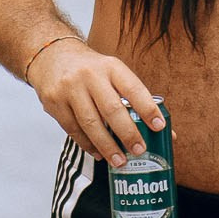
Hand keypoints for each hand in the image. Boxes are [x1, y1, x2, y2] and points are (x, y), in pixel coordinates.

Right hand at [29, 39, 163, 164]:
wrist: (52, 57)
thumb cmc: (92, 71)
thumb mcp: (114, 74)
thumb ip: (135, 99)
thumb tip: (166, 132)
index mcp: (111, 67)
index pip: (134, 89)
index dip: (148, 109)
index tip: (159, 127)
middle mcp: (90, 76)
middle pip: (112, 109)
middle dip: (128, 134)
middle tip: (139, 150)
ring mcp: (69, 89)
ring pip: (90, 123)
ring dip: (107, 146)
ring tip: (120, 161)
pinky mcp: (54, 103)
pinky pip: (73, 129)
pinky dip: (88, 144)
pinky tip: (99, 153)